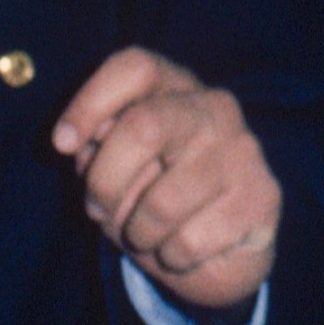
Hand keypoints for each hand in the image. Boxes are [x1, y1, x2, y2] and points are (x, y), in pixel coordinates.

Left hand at [53, 47, 281, 318]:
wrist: (216, 253)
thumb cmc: (155, 197)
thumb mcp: (115, 168)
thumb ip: (97, 146)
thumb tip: (77, 141)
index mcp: (174, 87)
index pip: (135, 67)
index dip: (90, 102)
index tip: (61, 144)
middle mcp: (214, 107)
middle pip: (143, 126)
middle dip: (105, 181)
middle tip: (97, 210)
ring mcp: (243, 150)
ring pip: (163, 201)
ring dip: (138, 233)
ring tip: (145, 235)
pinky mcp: (262, 196)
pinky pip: (190, 240)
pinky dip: (171, 257)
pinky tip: (181, 250)